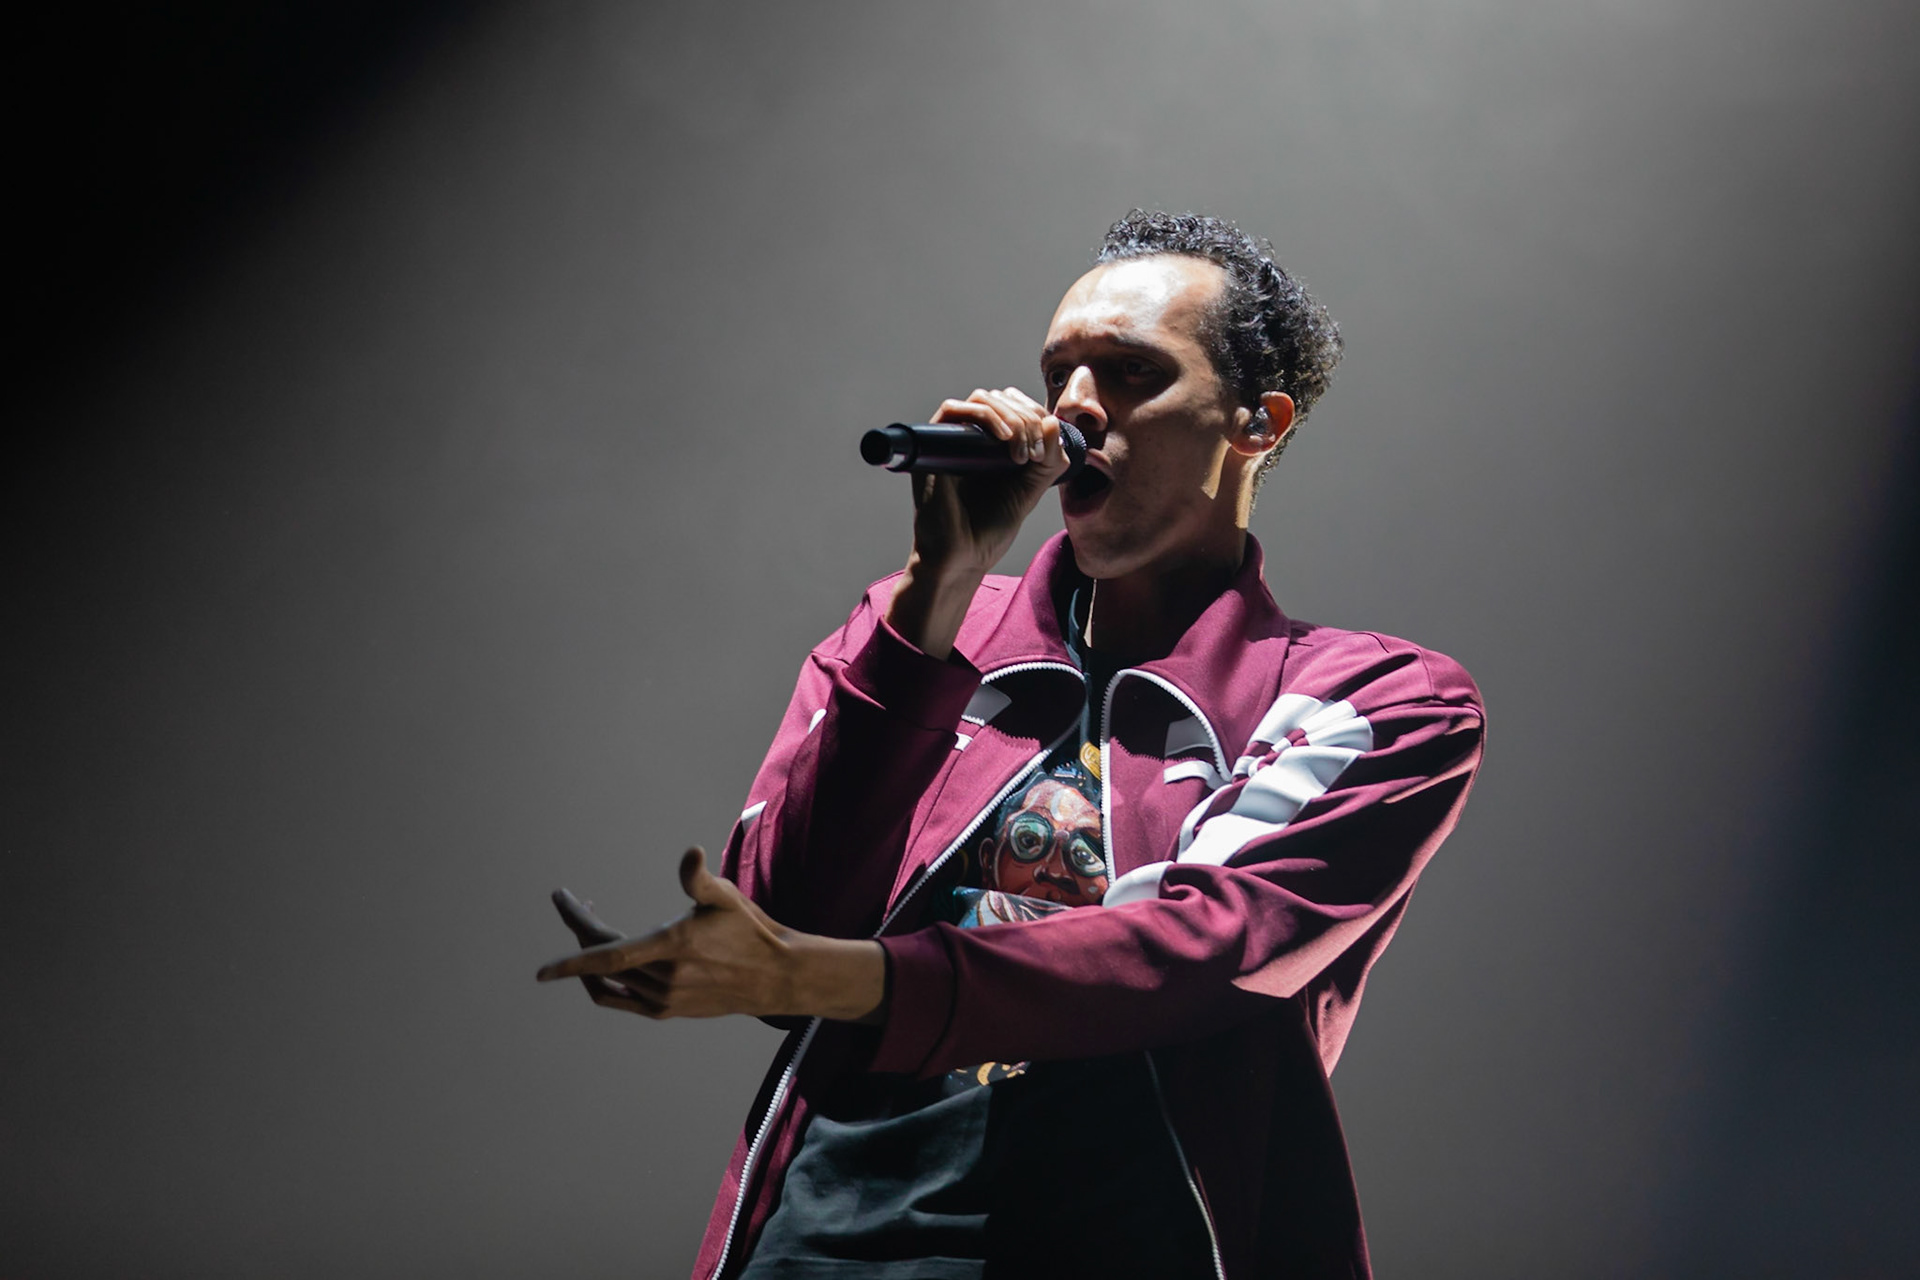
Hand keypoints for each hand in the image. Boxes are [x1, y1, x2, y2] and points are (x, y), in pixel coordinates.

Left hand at [537, 848, 886, 1022]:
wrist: (775, 976)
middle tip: (575, 903)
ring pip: (608, 982)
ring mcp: (663, 1000)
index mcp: (672, 948)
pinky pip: (620, 1000)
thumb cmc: (750, 930)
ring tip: (591, 926)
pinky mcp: (667, 1011)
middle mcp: (663, 980)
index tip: (540, 971)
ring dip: (592, 956)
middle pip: (603, 961)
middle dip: (581, 930)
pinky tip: (604, 963)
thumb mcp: (726, 897)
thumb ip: (700, 879)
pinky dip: (603, 983)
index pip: (608, 957)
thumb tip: (689, 853)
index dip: (571, 960)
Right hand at [889, 387, 1068, 658]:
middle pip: (1001, 398)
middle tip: (1034, 455)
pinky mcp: (932, 447)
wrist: (962, 558)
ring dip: (1011, 418)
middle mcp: (971, 438)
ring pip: (982, 399)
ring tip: (1022, 453)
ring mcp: (951, 441)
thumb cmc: (989, 529)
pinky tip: (1005, 439)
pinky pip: (952, 409)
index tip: (1046, 450)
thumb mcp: (1031, 490)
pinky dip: (984, 415)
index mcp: (993, 446)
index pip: (1016, 407)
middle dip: (1028, 419)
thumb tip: (1052, 422)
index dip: (1037, 416)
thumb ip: (1048, 460)